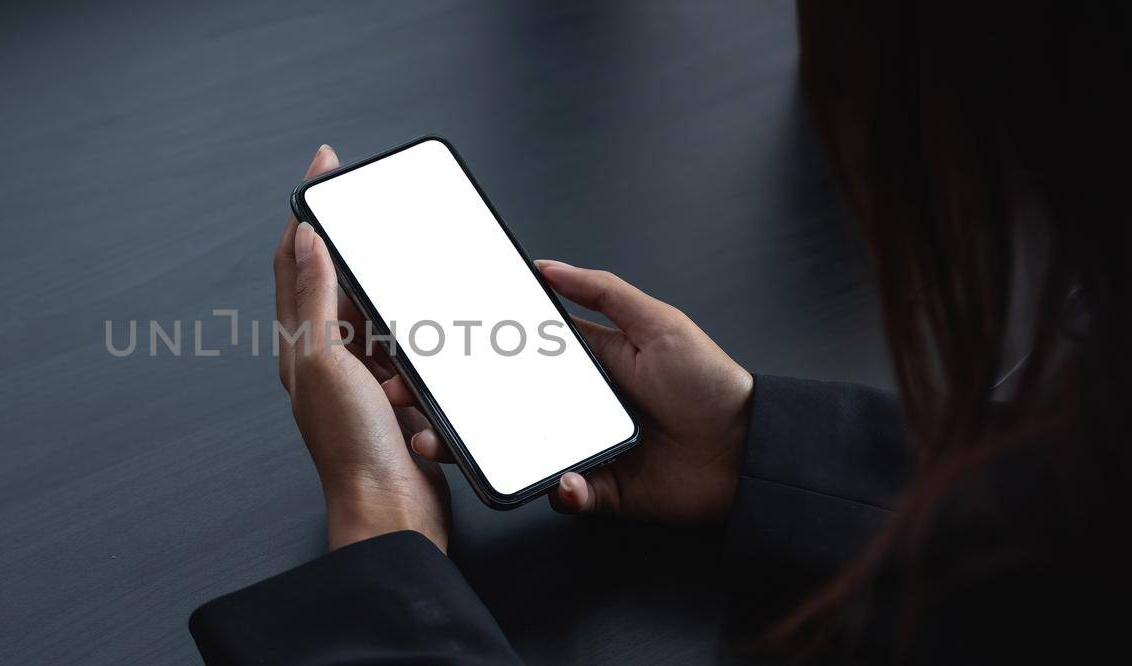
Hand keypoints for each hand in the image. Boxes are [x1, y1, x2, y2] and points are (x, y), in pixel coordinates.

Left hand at [275, 145, 450, 551]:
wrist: (390, 514)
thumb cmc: (354, 450)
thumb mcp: (325, 361)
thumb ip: (316, 298)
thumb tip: (303, 236)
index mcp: (298, 343)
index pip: (295, 258)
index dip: (306, 207)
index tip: (323, 165)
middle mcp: (324, 359)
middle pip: (336, 281)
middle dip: (355, 246)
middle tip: (373, 207)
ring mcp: (360, 379)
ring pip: (378, 318)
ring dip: (394, 306)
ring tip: (405, 298)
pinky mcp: (396, 400)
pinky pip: (410, 356)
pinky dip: (420, 349)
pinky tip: (430, 349)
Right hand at [404, 261, 751, 523]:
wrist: (750, 451)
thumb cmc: (711, 382)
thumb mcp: (658, 322)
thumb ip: (603, 292)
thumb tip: (547, 266)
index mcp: (584, 364)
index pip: (515, 356)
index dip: (472, 356)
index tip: (429, 354)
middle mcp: (575, 407)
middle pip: (499, 408)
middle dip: (450, 409)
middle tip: (412, 405)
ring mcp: (583, 449)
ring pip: (515, 454)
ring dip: (477, 452)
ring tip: (444, 444)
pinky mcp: (600, 490)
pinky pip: (564, 494)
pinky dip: (561, 491)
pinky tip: (564, 482)